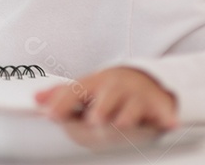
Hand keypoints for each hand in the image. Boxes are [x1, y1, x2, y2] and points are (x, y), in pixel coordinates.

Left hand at [35, 67, 177, 129]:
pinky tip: (168, 124)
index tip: (51, 115)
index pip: (76, 91)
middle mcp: (116, 87)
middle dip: (100, 109)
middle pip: (107, 97)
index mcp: (95, 83)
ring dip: (127, 115)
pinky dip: (167, 119)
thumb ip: (61, 96)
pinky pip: (164, 114)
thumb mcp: (85, 87)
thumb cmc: (110, 89)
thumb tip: (36, 99)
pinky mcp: (159, 107)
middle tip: (93, 119)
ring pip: (132, 106)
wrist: (145, 80)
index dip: (63, 103)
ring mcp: (138, 96)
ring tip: (121, 122)